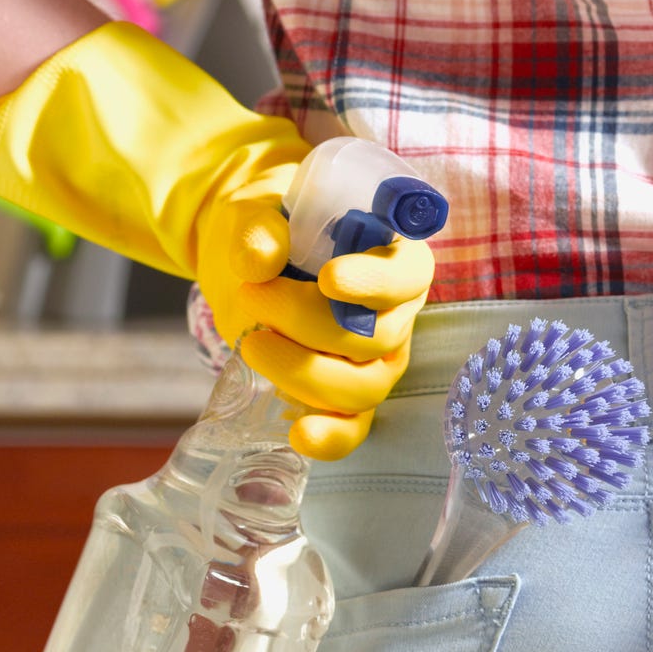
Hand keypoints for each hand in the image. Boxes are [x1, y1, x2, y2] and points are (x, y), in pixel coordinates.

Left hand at [199, 193, 435, 460]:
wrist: (245, 264)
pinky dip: (331, 437)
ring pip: (365, 386)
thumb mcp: (255, 214)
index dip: (374, 282)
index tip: (327, 279)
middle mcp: (397, 313)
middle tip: (253, 294)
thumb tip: (258, 259)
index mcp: (396, 257)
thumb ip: (258, 231)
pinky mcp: (348, 396)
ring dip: (306, 373)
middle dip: (309, 324)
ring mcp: (377, 361)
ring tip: (252, 343)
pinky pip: (354, 427)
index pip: (406, 276)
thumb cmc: (266, 230)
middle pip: (377, 337)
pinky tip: (299, 435)